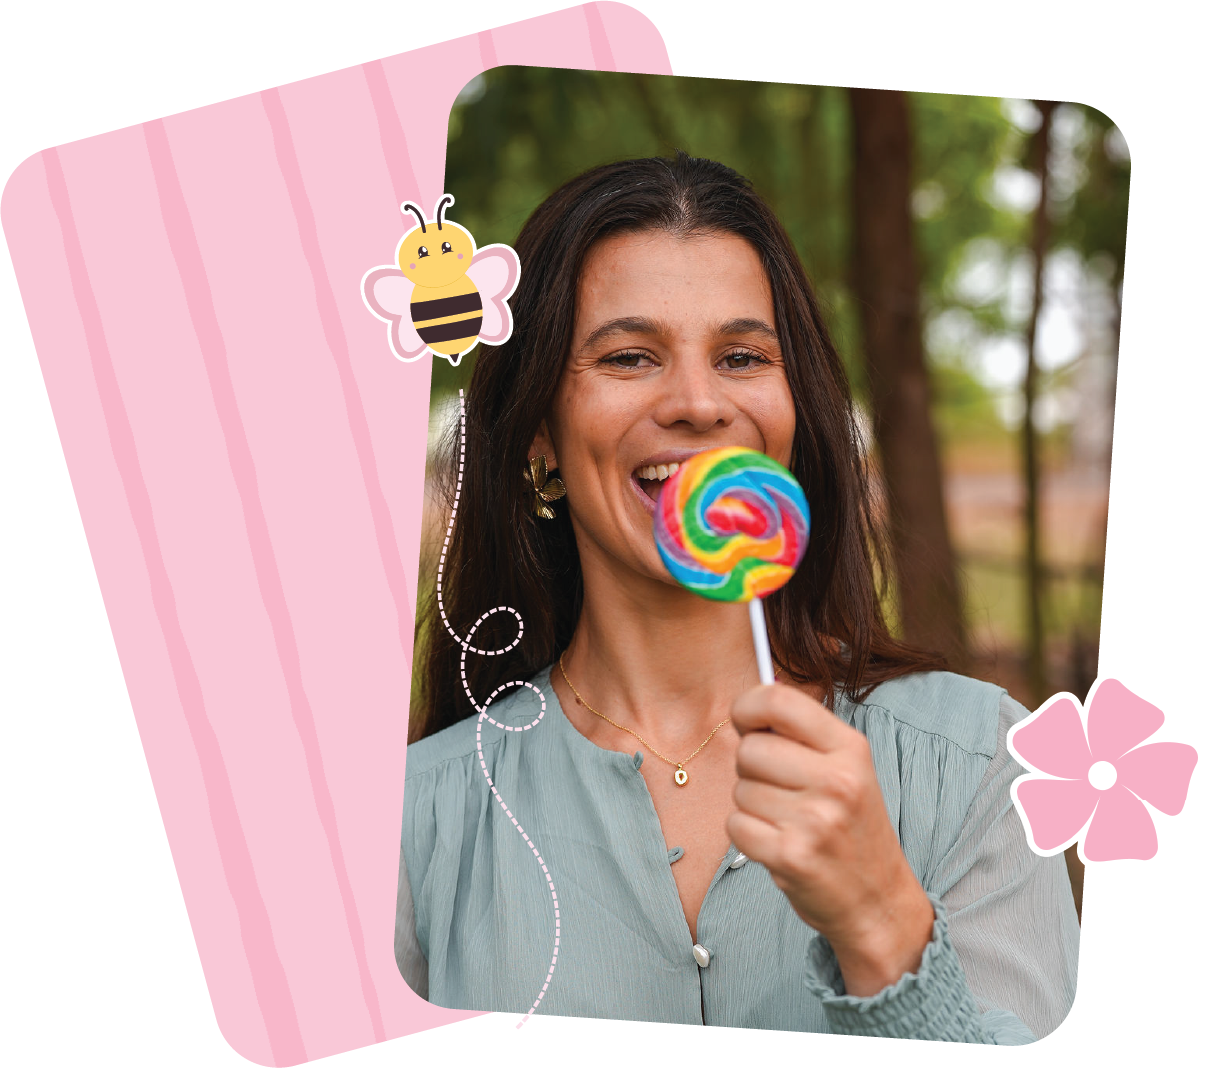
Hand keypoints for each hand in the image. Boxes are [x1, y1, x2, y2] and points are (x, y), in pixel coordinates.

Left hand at [726, 684, 934, 996]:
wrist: (877, 900)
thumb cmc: (851, 826)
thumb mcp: (846, 768)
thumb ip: (801, 733)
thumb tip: (749, 704)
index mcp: (850, 748)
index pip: (779, 700)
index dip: (748, 707)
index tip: (746, 723)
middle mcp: (836, 780)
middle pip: (749, 749)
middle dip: (751, 769)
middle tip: (779, 789)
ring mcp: (815, 820)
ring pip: (740, 790)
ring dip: (752, 806)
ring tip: (786, 820)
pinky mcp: (791, 856)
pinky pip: (735, 825)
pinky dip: (747, 835)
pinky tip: (777, 843)